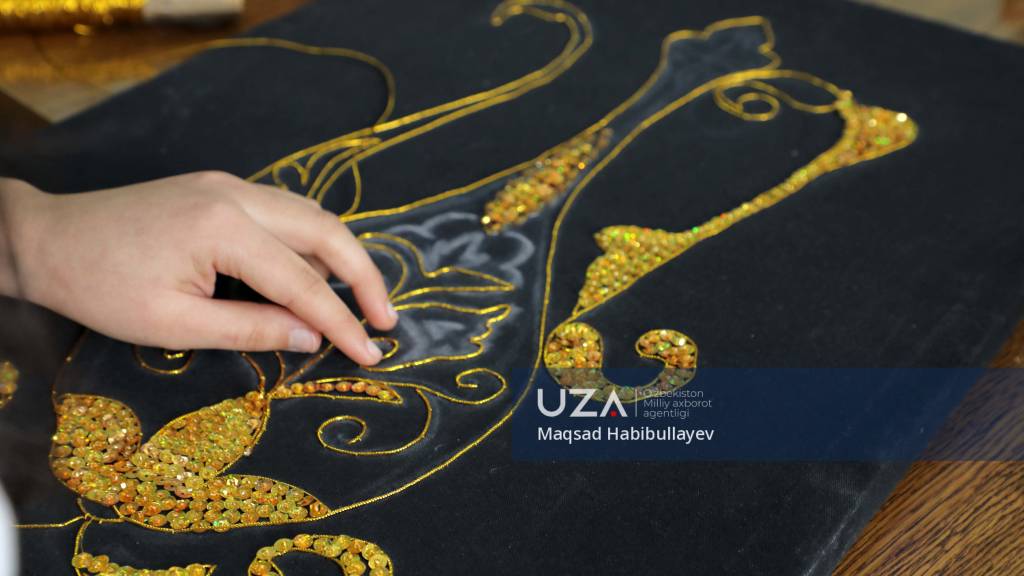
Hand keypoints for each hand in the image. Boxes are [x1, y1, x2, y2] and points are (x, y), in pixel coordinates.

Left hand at [0, 172, 395, 364]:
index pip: (302, 281)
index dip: (341, 322)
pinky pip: (283, 213)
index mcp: (222, 228)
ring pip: (310, 215)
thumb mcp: (174, 324)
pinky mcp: (219, 188)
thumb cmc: (99, 287)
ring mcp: (229, 184)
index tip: (371, 353)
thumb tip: (312, 338)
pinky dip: (309, 244)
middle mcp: (236, 194)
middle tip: (386, 320)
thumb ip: (251, 328)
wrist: (45, 239)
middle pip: (326, 230)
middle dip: (364, 276)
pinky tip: (312, 276)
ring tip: (358, 303)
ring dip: (341, 256)